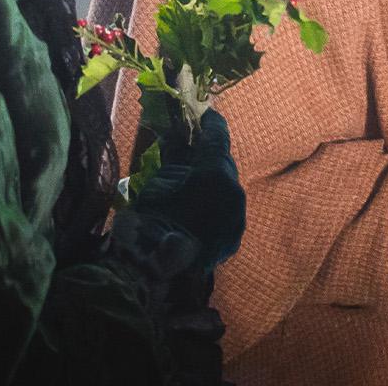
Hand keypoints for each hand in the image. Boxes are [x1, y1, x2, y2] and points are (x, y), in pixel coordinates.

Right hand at [126, 108, 246, 269]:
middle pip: (224, 164)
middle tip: (193, 153)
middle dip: (209, 157)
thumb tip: (177, 135)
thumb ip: (173, 156)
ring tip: (193, 186)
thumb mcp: (156, 182)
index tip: (205, 115)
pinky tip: (198, 212)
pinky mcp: (234, 237)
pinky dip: (214, 207)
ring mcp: (237, 216)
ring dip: (212, 184)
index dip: (210, 123)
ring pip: (227, 189)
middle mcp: (234, 191)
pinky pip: (227, 213)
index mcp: (215, 172)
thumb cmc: (149, 221)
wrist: (154, 272)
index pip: (218, 136)